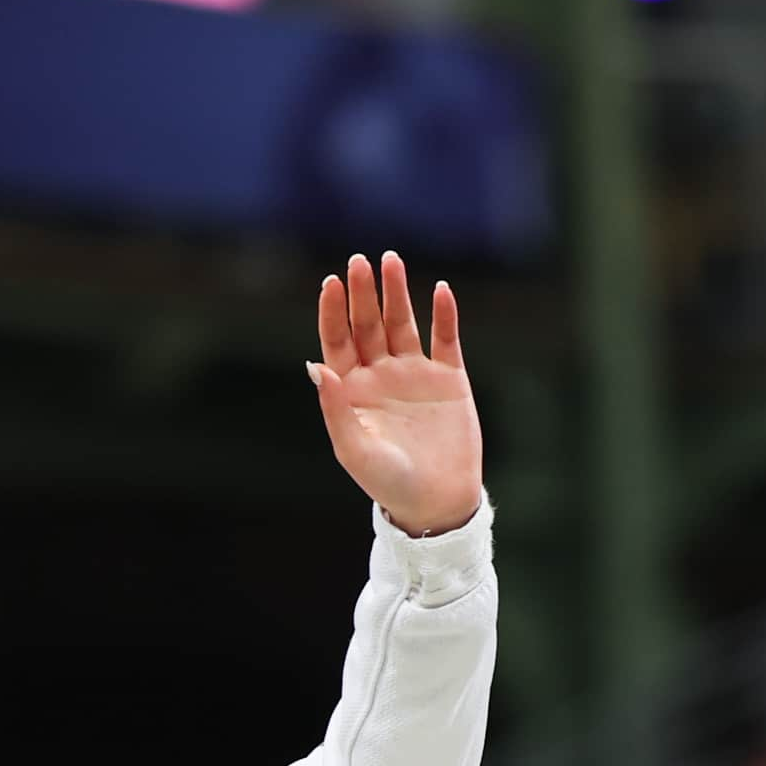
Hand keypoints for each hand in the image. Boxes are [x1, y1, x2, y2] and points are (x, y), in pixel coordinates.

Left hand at [307, 252, 480, 539]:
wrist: (438, 504)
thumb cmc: (389, 483)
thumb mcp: (354, 450)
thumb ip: (335, 409)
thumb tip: (316, 366)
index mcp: (352, 389)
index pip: (338, 340)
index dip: (333, 311)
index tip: (331, 283)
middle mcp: (381, 374)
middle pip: (368, 323)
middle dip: (364, 293)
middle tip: (360, 262)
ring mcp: (415, 373)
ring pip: (403, 323)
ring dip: (398, 293)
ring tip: (392, 261)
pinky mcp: (449, 378)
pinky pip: (445, 339)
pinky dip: (444, 315)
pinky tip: (440, 290)